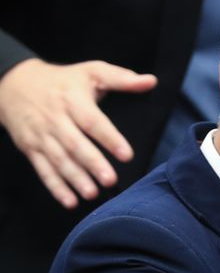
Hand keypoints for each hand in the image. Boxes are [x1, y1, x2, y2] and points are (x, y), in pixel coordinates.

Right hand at [0, 58, 157, 208]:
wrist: (14, 84)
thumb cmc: (64, 80)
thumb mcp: (92, 71)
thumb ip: (122, 78)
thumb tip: (151, 81)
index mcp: (73, 100)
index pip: (92, 122)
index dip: (109, 139)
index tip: (126, 155)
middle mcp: (55, 119)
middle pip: (74, 144)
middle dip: (92, 164)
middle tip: (111, 180)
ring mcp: (41, 136)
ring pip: (59, 160)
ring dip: (75, 179)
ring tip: (93, 193)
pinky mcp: (30, 148)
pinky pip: (43, 170)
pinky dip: (55, 187)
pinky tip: (70, 201)